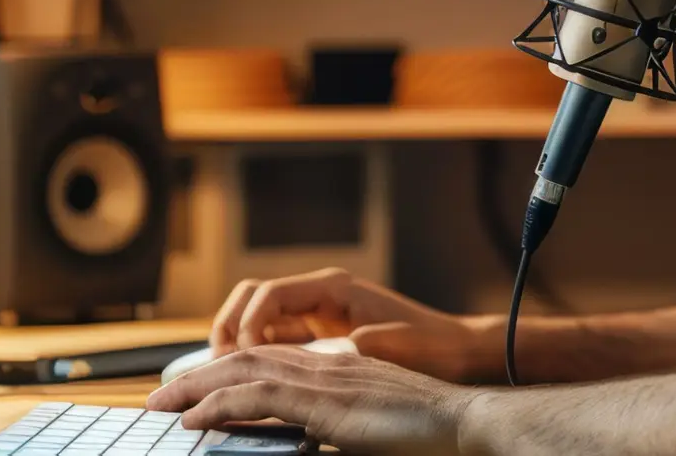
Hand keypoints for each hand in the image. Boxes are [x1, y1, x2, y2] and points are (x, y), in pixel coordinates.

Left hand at [148, 345, 478, 455]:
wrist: (464, 422)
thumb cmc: (427, 432)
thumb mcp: (369, 425)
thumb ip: (333, 426)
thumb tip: (306, 440)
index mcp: (334, 367)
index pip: (267, 360)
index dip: (226, 371)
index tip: (193, 393)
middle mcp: (324, 363)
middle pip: (245, 357)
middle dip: (196, 376)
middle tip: (158, 399)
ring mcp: (323, 377)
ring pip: (242, 370)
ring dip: (194, 387)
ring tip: (161, 405)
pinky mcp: (324, 400)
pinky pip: (259, 395)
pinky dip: (220, 404)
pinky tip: (195, 418)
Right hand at [209, 268, 490, 381]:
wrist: (458, 351)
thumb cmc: (433, 345)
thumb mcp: (394, 346)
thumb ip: (355, 347)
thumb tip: (320, 356)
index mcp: (333, 289)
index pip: (268, 295)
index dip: (245, 325)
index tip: (237, 358)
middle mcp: (319, 296)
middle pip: (251, 300)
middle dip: (227, 330)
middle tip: (217, 369)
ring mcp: (317, 316)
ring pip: (257, 321)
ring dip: (236, 345)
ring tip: (224, 379)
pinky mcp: (319, 338)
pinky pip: (274, 342)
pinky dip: (255, 359)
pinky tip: (248, 386)